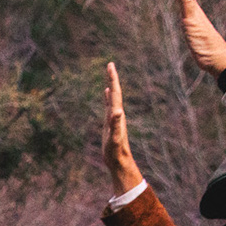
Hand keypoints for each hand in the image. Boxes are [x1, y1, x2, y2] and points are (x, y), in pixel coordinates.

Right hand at [102, 62, 143, 194]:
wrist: (118, 160)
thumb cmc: (116, 150)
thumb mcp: (114, 137)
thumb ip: (116, 124)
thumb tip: (117, 111)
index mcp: (117, 114)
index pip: (116, 92)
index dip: (113, 79)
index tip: (110, 65)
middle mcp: (117, 113)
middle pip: (115, 92)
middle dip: (112, 78)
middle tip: (110, 65)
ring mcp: (114, 117)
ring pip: (113, 97)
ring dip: (111, 85)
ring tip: (109, 75)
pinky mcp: (110, 122)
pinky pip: (109, 105)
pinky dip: (108, 97)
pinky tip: (107, 93)